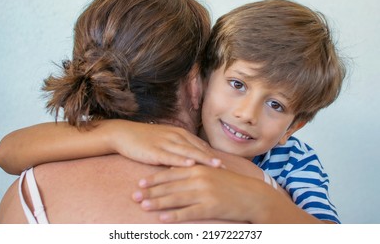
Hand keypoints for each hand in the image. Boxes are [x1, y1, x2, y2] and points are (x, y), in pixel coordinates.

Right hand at [107, 121, 221, 167]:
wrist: (124, 134)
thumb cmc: (145, 138)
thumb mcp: (166, 139)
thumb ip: (180, 147)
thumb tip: (194, 157)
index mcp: (179, 133)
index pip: (199, 145)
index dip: (212, 154)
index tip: (225, 163)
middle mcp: (175, 136)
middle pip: (197, 148)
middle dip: (212, 158)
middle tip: (226, 167)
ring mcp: (165, 143)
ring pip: (187, 152)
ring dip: (202, 159)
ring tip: (215, 166)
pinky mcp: (154, 151)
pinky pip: (170, 156)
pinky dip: (181, 160)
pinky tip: (190, 165)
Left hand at [132, 165, 265, 222]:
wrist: (252, 195)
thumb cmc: (230, 183)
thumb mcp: (211, 171)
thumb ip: (192, 170)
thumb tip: (172, 169)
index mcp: (198, 168)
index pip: (171, 173)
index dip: (154, 179)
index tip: (140, 183)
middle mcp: (199, 178)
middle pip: (169, 186)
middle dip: (151, 192)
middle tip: (134, 196)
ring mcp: (204, 193)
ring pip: (175, 198)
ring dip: (157, 203)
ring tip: (143, 206)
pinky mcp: (210, 207)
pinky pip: (188, 212)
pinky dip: (173, 216)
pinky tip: (162, 218)